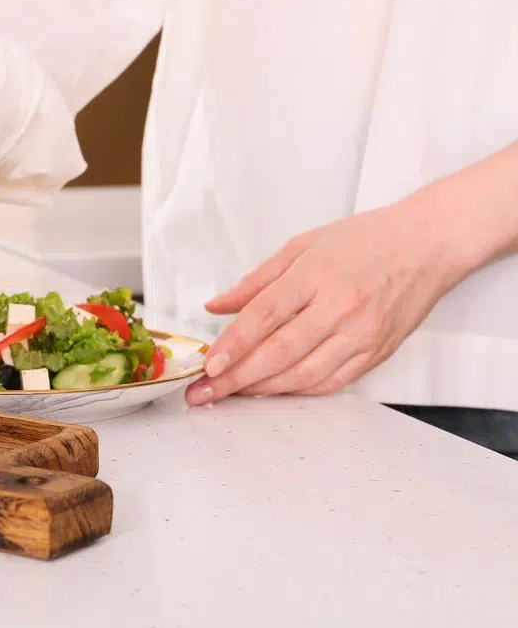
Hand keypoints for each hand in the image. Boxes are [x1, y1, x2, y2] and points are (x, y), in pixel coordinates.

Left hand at [184, 200, 468, 405]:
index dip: (233, 345)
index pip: (265, 316)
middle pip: (279, 353)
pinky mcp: (376, 353)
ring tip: (231, 393)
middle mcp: (340, 308)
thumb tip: (216, 306)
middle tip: (205, 392)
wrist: (427, 245)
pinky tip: (271, 390)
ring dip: (262, 389)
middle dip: (236, 378)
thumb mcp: (301, 245)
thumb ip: (255, 280)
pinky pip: (330, 383)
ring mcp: (361, 334)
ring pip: (303, 375)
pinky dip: (296, 390)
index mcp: (316, 275)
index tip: (208, 365)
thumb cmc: (365, 240)